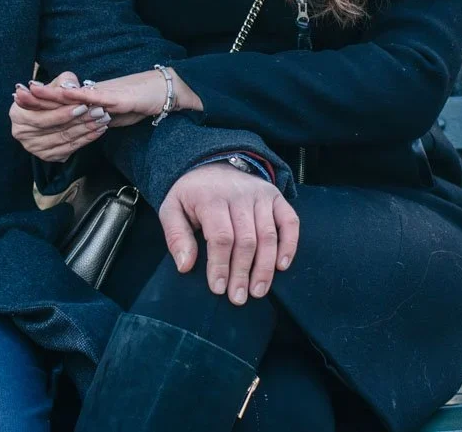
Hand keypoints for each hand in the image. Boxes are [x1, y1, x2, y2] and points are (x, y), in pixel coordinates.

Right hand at [10, 71, 112, 161]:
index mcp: (17, 114)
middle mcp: (21, 134)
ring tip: (102, 120)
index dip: (63, 112)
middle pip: (55, 130)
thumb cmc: (52, 94)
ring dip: (86, 131)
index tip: (83, 105)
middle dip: (79, 121)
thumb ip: (63, 82)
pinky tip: (97, 131)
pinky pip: (69, 149)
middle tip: (99, 112)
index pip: (42, 117)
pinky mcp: (46, 156)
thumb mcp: (55, 83)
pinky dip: (85, 140)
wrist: (50, 109)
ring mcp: (33, 147)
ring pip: (64, 140)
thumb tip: (70, 87)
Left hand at [27, 68, 200, 122]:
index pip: (62, 100)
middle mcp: (93, 93)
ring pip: (72, 94)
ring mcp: (103, 93)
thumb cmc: (139, 104)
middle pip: (61, 95)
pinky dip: (78, 97)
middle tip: (16, 93)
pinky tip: (65, 95)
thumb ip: (97, 118)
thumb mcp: (112, 115)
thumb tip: (86, 127)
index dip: (42, 100)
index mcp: (90, 98)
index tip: (22, 98)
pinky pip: (94, 98)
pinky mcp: (115, 98)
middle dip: (38, 96)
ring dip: (51, 94)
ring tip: (30, 91)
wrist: (162, 93)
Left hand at [158, 163, 298, 305]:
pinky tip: (281, 266)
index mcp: (211, 197)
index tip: (218, 288)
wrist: (211, 162)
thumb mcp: (172, 208)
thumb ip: (176, 236)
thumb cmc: (192, 193)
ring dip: (265, 268)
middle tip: (238, 298)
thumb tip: (185, 266)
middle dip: (242, 273)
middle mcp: (239, 194)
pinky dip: (289, 245)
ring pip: (268, 236)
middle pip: (246, 240)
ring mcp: (261, 195)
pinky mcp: (275, 197)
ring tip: (258, 291)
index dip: (221, 265)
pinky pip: (289, 222)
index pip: (221, 237)